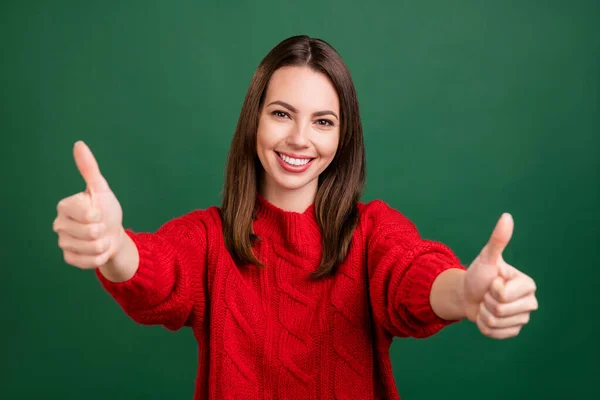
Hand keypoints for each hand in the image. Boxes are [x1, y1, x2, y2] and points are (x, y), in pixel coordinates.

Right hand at [53, 141, 124, 268]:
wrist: (113, 233)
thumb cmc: (106, 209)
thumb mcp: (101, 188)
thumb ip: (89, 168)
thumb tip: (79, 144)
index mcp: (64, 206)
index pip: (86, 213)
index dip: (99, 214)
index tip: (98, 211)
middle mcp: (59, 224)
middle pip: (91, 232)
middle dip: (103, 230)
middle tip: (101, 226)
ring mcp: (63, 243)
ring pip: (92, 247)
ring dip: (104, 243)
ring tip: (101, 237)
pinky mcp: (69, 259)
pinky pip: (90, 262)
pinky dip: (100, 256)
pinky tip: (99, 250)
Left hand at [462, 213, 537, 338]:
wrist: (466, 293)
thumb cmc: (478, 273)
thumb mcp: (487, 257)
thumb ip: (498, 240)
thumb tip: (506, 216)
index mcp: (527, 285)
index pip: (503, 295)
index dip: (491, 289)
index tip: (491, 282)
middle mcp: (530, 302)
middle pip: (500, 310)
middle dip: (485, 301)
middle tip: (487, 294)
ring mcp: (522, 319)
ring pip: (495, 323)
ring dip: (482, 313)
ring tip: (485, 303)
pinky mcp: (513, 331)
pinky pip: (494, 334)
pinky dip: (483, 326)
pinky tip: (484, 316)